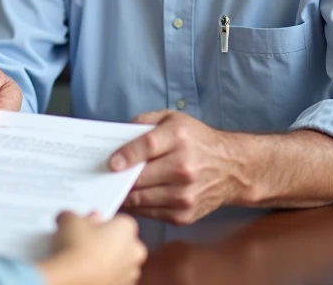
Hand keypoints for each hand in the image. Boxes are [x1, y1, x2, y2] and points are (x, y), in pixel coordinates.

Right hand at [37, 212, 145, 284]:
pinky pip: (112, 280)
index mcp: (127, 228)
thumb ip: (74, 216)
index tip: (86, 226)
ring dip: (105, 263)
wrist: (71, 278)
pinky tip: (84, 275)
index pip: (117, 221)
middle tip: (83, 243)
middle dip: (106, 243)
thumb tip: (73, 218)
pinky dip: (101, 278)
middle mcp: (133, 252)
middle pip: (121, 243)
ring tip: (81, 262)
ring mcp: (128, 274)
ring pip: (118, 265)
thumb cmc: (76, 248)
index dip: (100, 224)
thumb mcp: (70, 221)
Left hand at [110, 110, 249, 224]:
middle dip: (118, 179)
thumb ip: (144, 122)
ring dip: (124, 195)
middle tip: (100, 178)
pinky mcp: (185, 214)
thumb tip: (116, 135)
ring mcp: (185, 194)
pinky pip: (151, 213)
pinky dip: (137, 207)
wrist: (232, 168)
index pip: (147, 146)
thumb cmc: (197, 141)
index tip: (110, 163)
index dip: (126, 155)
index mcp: (179, 138)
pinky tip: (130, 199)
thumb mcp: (173, 119)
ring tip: (110, 190)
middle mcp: (184, 167)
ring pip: (141, 199)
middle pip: (140, 178)